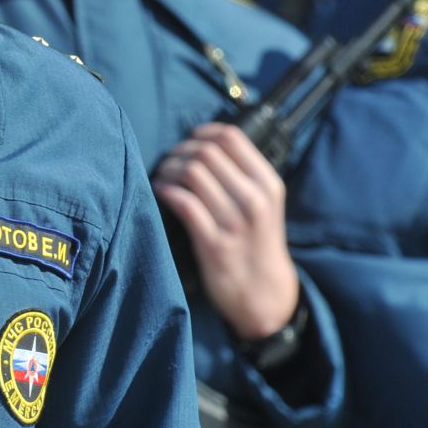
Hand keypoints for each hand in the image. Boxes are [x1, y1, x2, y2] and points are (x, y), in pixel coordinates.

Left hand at [152, 123, 301, 340]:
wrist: (265, 294)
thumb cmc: (257, 243)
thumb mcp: (264, 205)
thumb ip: (242, 176)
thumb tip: (204, 143)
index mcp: (267, 184)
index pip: (231, 137)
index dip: (202, 132)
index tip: (189, 139)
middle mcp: (254, 199)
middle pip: (205, 151)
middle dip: (179, 151)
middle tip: (169, 161)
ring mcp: (234, 221)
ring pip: (191, 172)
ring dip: (168, 169)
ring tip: (162, 177)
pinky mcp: (213, 243)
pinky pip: (182, 202)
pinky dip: (165, 191)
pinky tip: (160, 193)